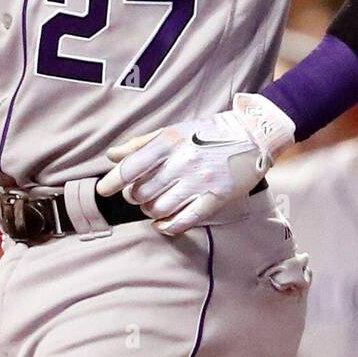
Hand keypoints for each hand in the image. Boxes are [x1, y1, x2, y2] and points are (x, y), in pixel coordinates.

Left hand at [96, 109, 267, 236]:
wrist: (253, 135)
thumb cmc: (209, 132)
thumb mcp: (174, 130)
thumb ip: (142, 143)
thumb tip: (112, 156)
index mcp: (170, 141)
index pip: (131, 166)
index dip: (113, 181)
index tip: (104, 190)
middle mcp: (182, 161)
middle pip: (142, 191)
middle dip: (134, 196)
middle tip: (137, 195)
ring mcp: (199, 181)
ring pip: (159, 208)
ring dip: (149, 211)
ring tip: (152, 206)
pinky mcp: (215, 198)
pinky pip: (183, 220)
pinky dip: (167, 227)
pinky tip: (162, 224)